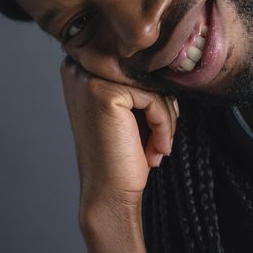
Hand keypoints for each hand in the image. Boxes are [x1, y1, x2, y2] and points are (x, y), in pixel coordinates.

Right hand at [58, 55, 178, 212]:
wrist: (110, 193)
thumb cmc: (123, 153)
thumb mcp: (130, 107)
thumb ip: (140, 78)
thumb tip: (172, 59)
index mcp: (82, 66)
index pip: (138, 65)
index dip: (156, 93)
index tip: (159, 124)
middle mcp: (80, 67)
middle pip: (146, 72)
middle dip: (163, 105)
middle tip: (161, 139)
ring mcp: (90, 78)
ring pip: (153, 84)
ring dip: (165, 118)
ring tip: (157, 147)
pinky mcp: (106, 93)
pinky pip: (154, 99)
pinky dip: (164, 125)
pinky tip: (155, 150)